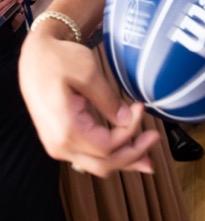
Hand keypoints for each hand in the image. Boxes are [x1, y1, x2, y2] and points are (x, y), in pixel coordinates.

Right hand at [19, 28, 159, 176]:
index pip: (107, 146)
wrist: (35, 56)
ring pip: (96, 164)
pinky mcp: (62, 139)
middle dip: (132, 156)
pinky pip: (88, 155)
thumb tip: (126, 117)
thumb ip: (108, 99)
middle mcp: (59, 144)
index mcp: (66, 130)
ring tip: (147, 156)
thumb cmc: (56, 60)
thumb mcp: (86, 73)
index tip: (140, 109)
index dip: (130, 131)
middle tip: (154, 138)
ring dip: (122, 160)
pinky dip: (109, 154)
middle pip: (103, 164)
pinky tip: (125, 150)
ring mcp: (59, 144)